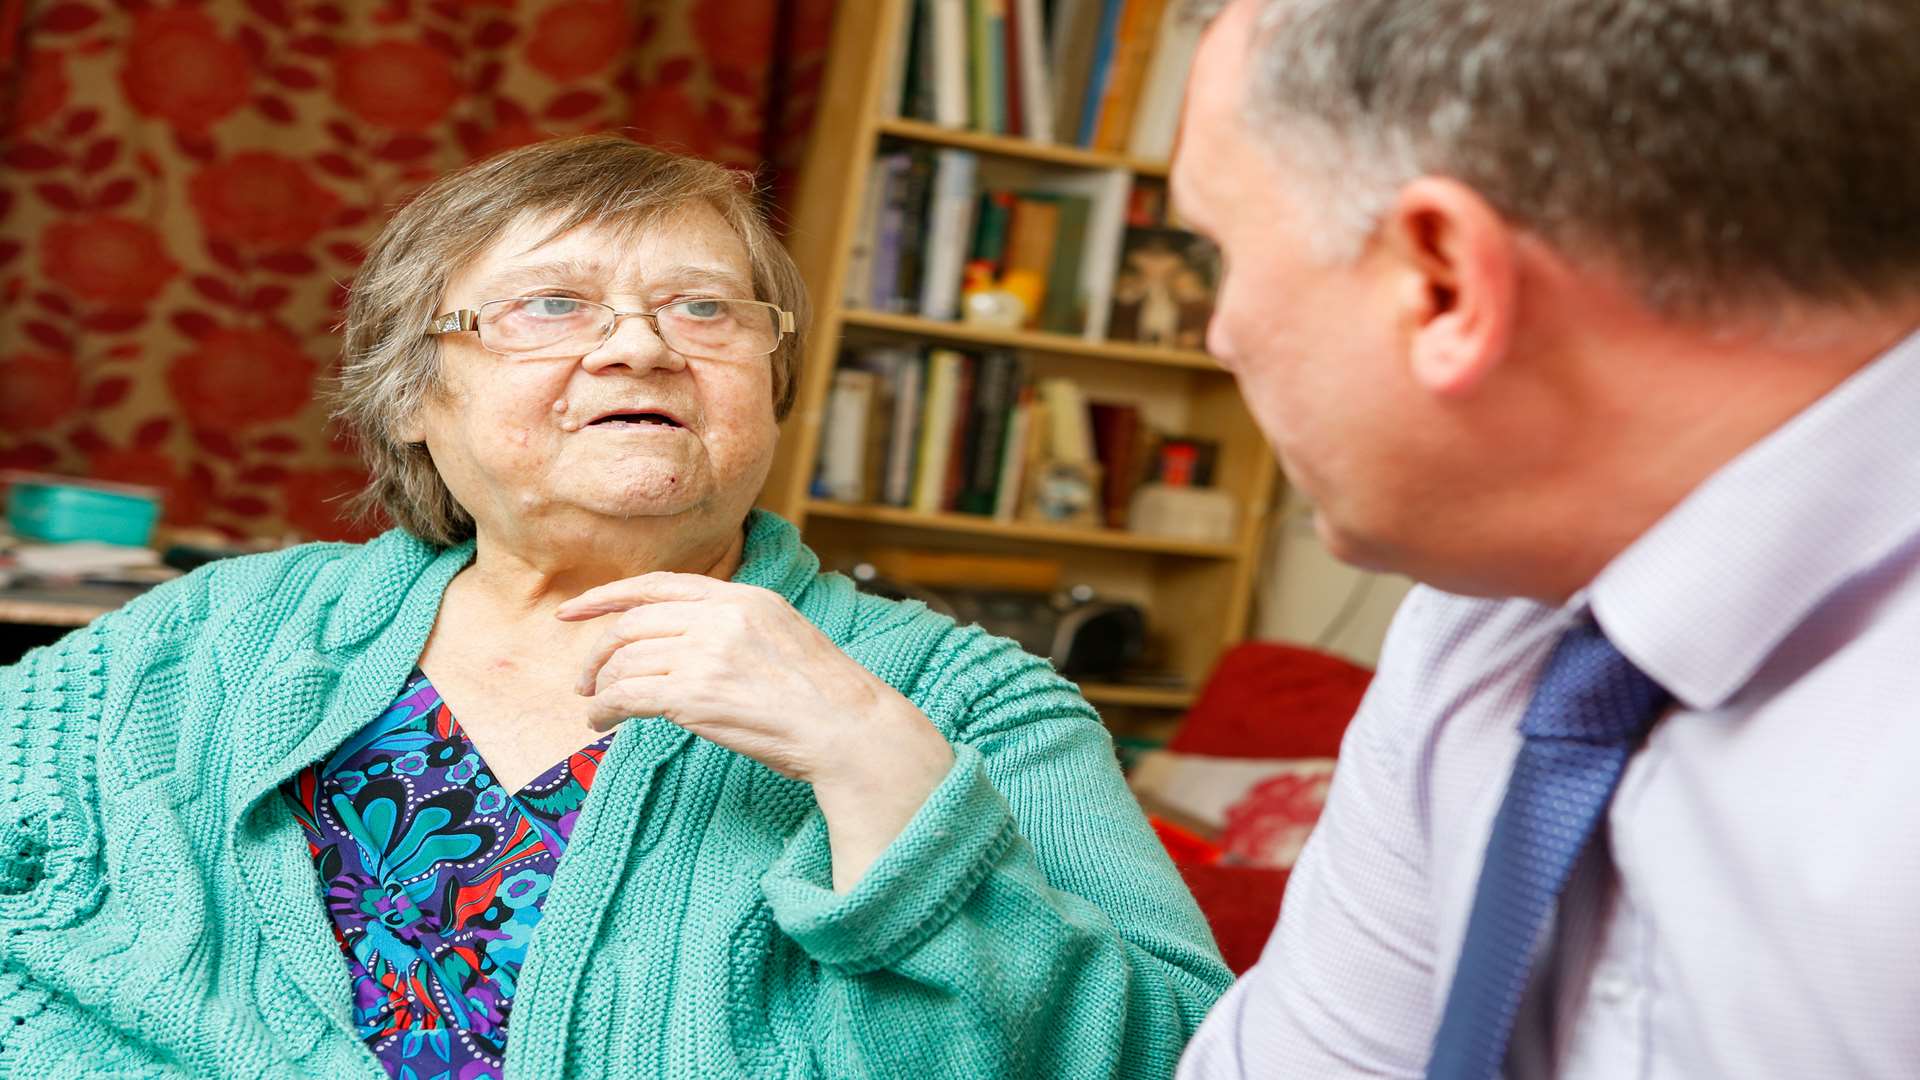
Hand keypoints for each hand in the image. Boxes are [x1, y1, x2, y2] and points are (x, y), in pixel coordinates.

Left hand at [557, 572, 952, 889]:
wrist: (849, 729)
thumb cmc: (822, 696)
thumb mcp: (782, 634)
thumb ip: (734, 625)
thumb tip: (680, 640)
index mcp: (743, 597)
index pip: (658, 585)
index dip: (608, 597)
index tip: (573, 612)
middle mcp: (721, 617)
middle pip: (632, 624)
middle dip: (597, 651)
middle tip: (583, 679)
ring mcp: (707, 654)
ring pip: (626, 662)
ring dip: (599, 688)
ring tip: (595, 708)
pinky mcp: (696, 695)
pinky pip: (627, 695)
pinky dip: (604, 709)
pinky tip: (601, 724)